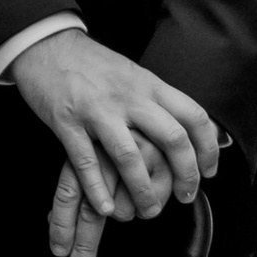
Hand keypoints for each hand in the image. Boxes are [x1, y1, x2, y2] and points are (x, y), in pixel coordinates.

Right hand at [12, 33, 220, 256]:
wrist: (47, 45)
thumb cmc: (93, 65)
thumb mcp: (134, 74)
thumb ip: (158, 100)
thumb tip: (189, 126)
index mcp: (149, 85)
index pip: (193, 116)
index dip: (208, 147)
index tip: (210, 171)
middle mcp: (130, 97)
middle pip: (172, 138)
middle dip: (185, 173)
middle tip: (186, 196)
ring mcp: (98, 110)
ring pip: (130, 155)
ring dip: (143, 189)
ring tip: (148, 211)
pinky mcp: (67, 122)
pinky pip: (87, 162)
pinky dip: (98, 189)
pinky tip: (106, 209)